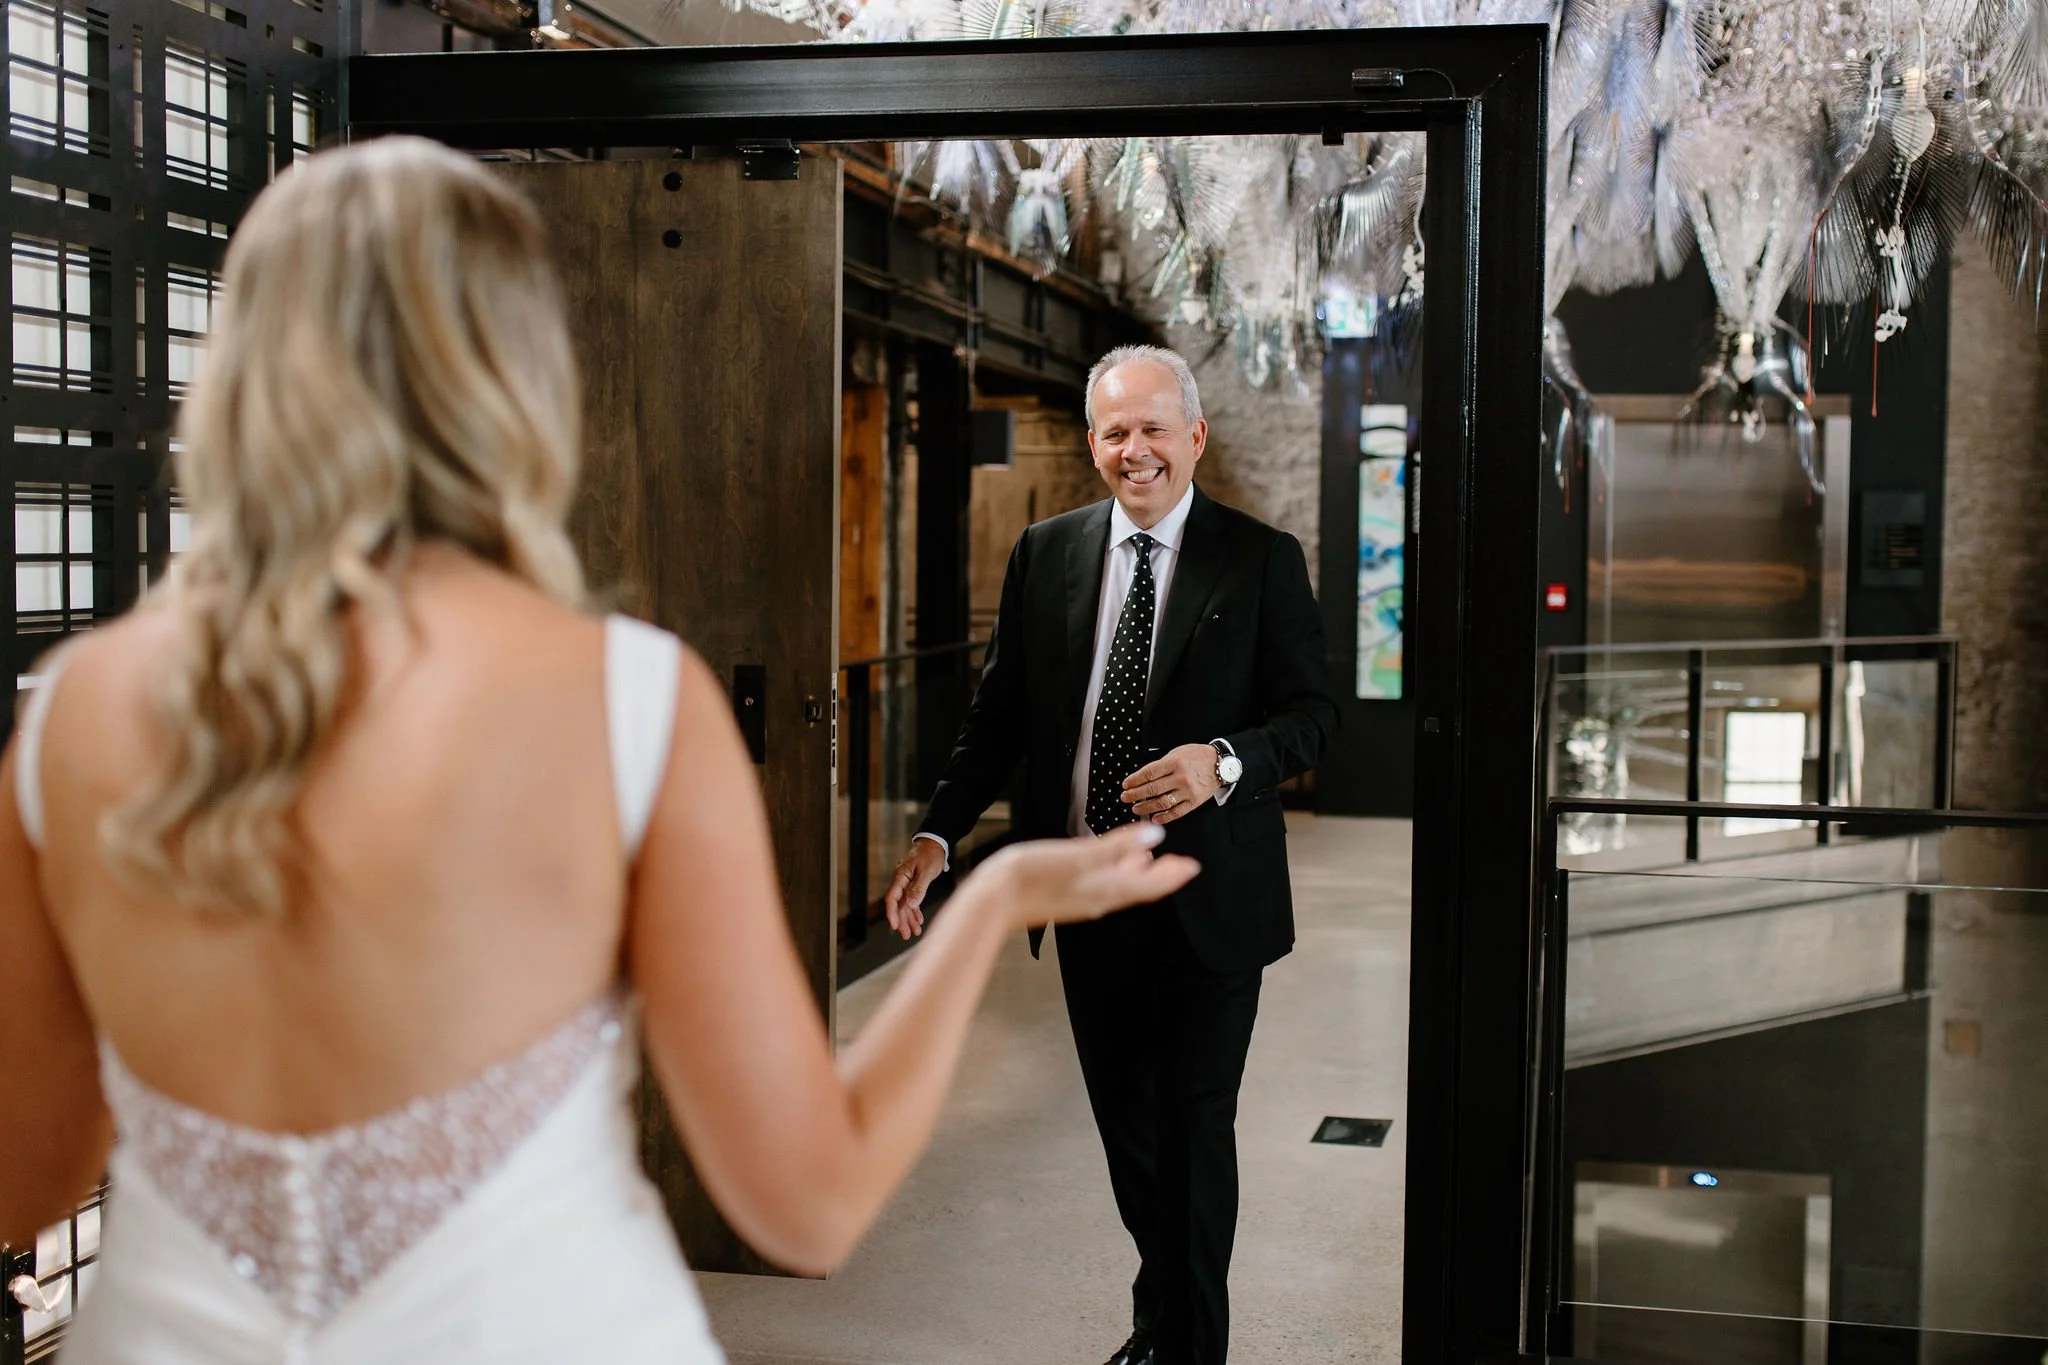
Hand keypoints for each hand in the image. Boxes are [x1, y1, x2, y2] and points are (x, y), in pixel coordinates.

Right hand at [884, 838, 947, 939]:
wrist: (935, 843)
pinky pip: (912, 900)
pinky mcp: (914, 884)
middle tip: (906, 935)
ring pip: (905, 905)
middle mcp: (901, 881)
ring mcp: (907, 883)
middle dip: (901, 921)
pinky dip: (915, 911)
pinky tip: (919, 921)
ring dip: (909, 919)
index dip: (892, 913)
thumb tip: (910, 905)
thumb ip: (918, 888)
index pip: (892, 898)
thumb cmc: (930, 854)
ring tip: (914, 933)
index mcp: (900, 877)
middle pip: (898, 904)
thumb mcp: (926, 872)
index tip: (895, 926)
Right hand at [971, 823, 1198, 933]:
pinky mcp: (1065, 896)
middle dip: (1162, 875)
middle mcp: (1098, 898)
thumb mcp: (1077, 856)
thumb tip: (1156, 838)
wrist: (992, 901)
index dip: (1173, 875)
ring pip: (1121, 886)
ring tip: (1152, 860)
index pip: (1150, 884)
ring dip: (1139, 873)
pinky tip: (1109, 864)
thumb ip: (1117, 847)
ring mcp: (1081, 899)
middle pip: (1139, 886)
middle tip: (1181, 864)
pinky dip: (1115, 873)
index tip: (1192, 866)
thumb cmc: (1031, 876)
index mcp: (1105, 889)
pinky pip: (1101, 885)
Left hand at [1121, 743, 1224, 823]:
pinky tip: (1154, 818)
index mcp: (1174, 763)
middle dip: (1135, 795)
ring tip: (1136, 808)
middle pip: (1152, 789)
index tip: (1125, 785)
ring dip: (1146, 807)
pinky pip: (1177, 812)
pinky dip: (1164, 817)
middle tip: (1125, 797)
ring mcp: (1188, 791)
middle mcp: (1181, 778)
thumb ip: (1161, 765)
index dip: (1134, 780)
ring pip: (1162, 802)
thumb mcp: (1177, 753)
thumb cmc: (1196, 757)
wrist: (1221, 764)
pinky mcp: (1194, 802)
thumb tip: (1142, 778)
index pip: (1148, 773)